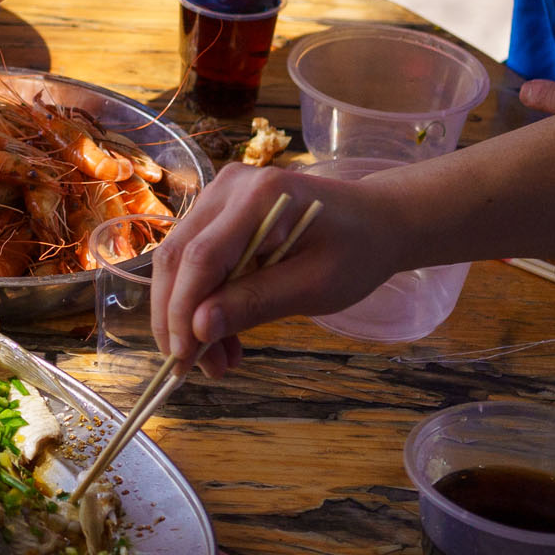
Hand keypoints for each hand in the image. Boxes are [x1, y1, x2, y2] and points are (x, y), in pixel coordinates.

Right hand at [149, 162, 404, 367]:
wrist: (376, 221)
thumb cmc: (357, 252)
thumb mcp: (316, 286)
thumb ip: (256, 303)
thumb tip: (198, 329)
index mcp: (260, 197)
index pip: (200, 257)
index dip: (183, 311)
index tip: (183, 359)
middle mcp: (229, 187)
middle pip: (178, 256)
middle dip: (177, 318)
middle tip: (192, 368)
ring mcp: (220, 196)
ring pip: (179, 261)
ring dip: (187, 315)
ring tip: (217, 360)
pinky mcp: (219, 211)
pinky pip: (195, 259)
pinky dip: (202, 301)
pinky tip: (222, 334)